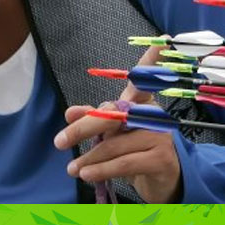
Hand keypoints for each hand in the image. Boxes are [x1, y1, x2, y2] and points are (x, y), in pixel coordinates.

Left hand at [53, 41, 182, 202]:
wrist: (165, 183)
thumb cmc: (138, 153)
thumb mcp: (115, 134)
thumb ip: (94, 121)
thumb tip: (69, 113)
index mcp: (143, 104)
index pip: (144, 80)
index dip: (151, 61)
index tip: (161, 41)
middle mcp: (154, 116)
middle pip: (114, 115)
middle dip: (83, 128)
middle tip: (59, 141)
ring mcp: (161, 137)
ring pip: (115, 144)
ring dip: (89, 158)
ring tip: (72, 168)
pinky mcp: (161, 159)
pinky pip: (125, 163)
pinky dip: (102, 170)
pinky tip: (88, 175)